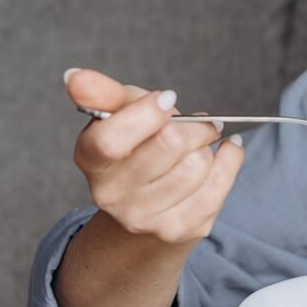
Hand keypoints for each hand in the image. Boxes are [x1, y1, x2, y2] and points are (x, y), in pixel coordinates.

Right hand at [63, 68, 243, 244]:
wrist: (146, 205)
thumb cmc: (135, 146)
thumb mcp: (118, 114)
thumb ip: (102, 93)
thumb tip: (75, 76)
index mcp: (90, 160)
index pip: (110, 139)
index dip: (147, 113)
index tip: (167, 99)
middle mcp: (111, 195)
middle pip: (169, 144)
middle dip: (191, 125)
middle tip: (195, 122)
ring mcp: (145, 217)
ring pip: (197, 164)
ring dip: (207, 146)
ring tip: (200, 144)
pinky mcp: (179, 229)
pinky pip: (220, 184)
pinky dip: (231, 159)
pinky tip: (227, 150)